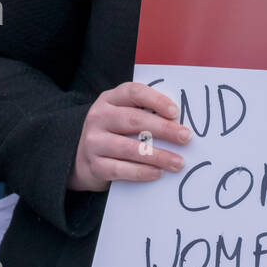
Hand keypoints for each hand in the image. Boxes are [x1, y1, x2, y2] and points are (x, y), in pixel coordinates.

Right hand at [68, 82, 191, 192]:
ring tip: (178, 162)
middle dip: (164, 129)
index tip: (176, 112)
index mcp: (109, 99)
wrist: (80, 158)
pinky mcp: (94, 165)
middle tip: (185, 137)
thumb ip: (144, 111)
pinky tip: (157, 173)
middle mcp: (99, 117)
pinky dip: (141, 172)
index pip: (133, 92)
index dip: (156, 100)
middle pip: (134, 120)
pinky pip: (120, 169)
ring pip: (129, 147)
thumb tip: (180, 121)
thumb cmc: (113, 132)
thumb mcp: (122, 114)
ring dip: (158, 155)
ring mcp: (94, 142)